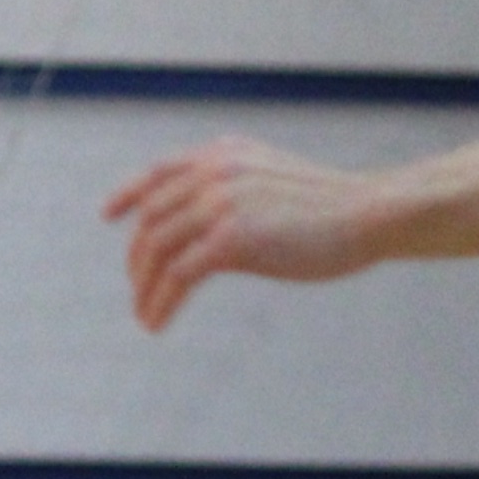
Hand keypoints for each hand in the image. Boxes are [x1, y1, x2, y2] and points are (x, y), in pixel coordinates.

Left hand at [104, 137, 389, 329]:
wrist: (369, 213)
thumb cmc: (331, 208)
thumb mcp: (272, 183)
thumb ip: (235, 192)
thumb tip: (207, 231)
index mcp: (222, 155)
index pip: (159, 173)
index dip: (128, 194)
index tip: (109, 216)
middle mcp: (214, 173)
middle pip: (152, 219)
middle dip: (139, 258)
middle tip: (138, 288)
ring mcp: (220, 203)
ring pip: (158, 250)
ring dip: (144, 287)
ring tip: (144, 314)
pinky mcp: (231, 239)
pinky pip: (178, 276)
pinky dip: (161, 303)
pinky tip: (157, 324)